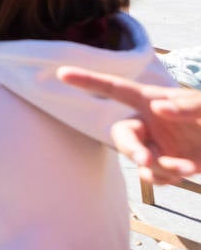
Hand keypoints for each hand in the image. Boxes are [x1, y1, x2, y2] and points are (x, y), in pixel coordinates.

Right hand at [58, 67, 200, 184]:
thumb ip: (187, 104)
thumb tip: (158, 107)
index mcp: (152, 100)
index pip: (114, 89)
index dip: (88, 80)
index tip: (62, 72)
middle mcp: (149, 122)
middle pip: (122, 135)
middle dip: (130, 149)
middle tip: (145, 161)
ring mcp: (157, 145)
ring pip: (139, 159)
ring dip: (158, 167)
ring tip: (186, 168)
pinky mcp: (167, 165)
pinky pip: (154, 175)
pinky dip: (168, 176)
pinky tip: (186, 172)